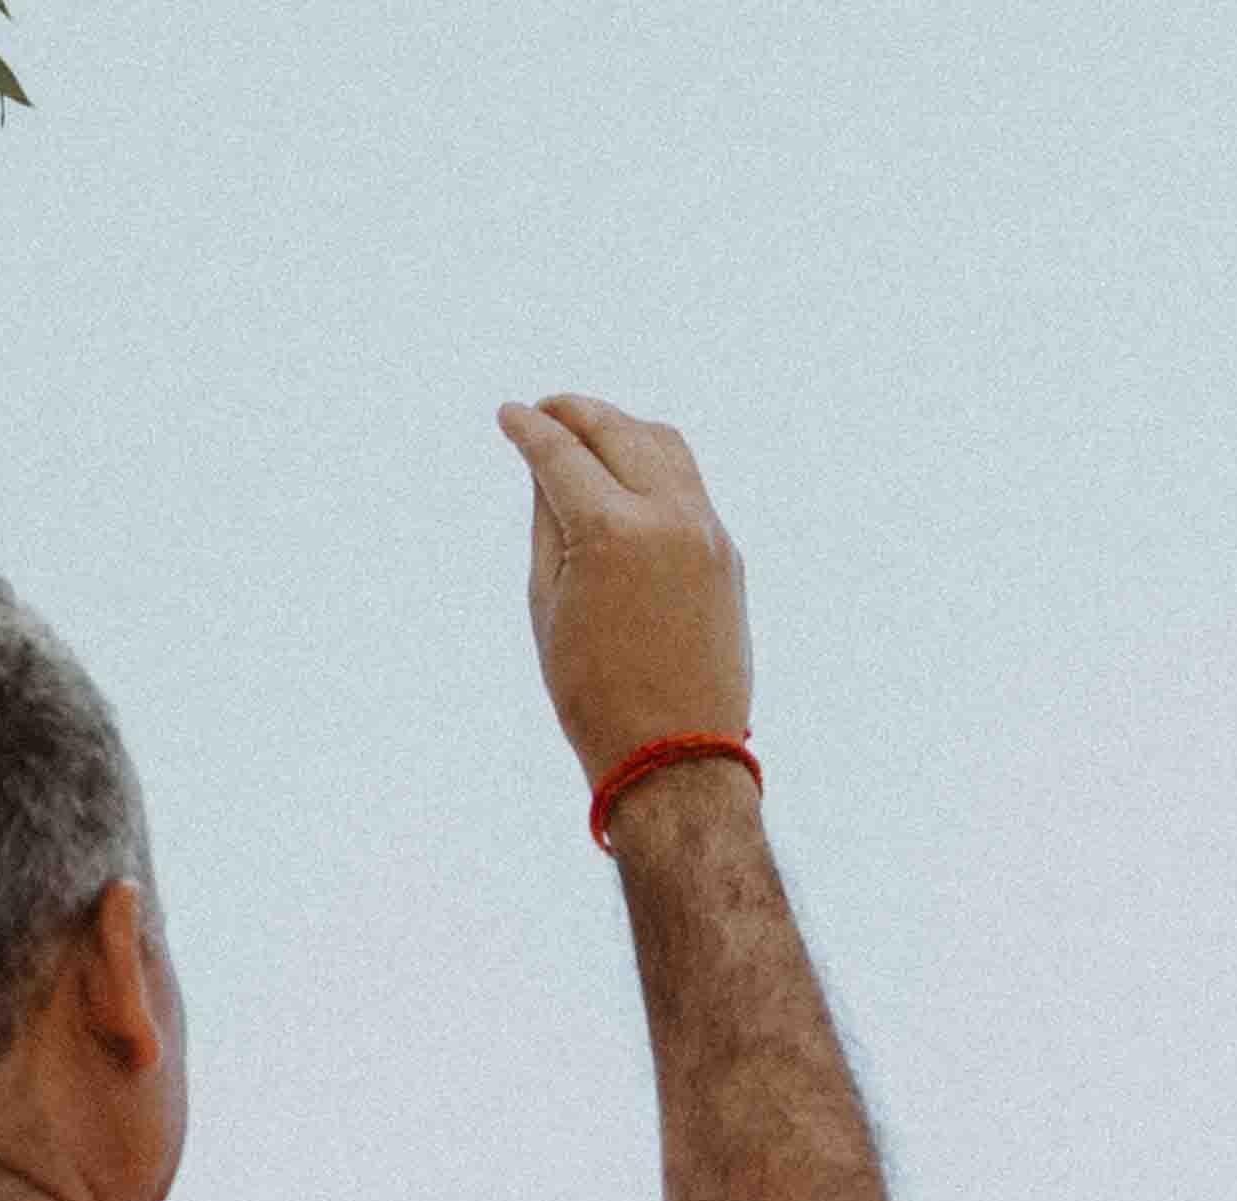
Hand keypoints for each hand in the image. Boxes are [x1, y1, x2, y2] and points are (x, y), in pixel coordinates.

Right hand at [497, 392, 756, 787]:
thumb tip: (546, 465)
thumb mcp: (548, 601)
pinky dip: (655, 465)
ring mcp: (707, 533)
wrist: (674, 755)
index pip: (560, 453)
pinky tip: (629, 474)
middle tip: (544, 410)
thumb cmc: (594, 692)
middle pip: (617, 430)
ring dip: (622, 427)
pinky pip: (690, 484)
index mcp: (612, 531)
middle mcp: (668, 519)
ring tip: (588, 431)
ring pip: (665, 444)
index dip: (527, 429)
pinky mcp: (728, 554)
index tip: (508, 415)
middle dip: (574, 412)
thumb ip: (547, 520)